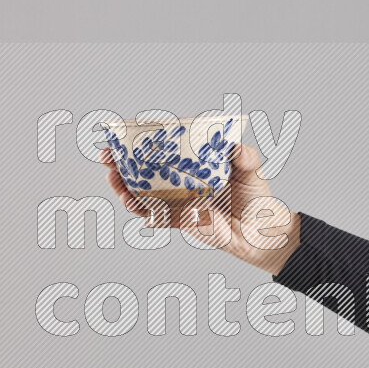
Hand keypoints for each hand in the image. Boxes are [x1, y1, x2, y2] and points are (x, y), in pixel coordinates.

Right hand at [100, 145, 300, 274]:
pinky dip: (148, 217)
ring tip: (117, 185)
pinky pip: (159, 220)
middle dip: (119, 167)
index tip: (118, 138)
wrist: (261, 229)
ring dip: (125, 192)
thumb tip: (236, 148)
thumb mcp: (251, 169)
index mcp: (189, 165)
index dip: (137, 145)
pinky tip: (143, 213)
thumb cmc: (255, 195)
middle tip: (107, 159)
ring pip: (142, 197)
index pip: (159, 151)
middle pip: (141, 173)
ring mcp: (178, 203)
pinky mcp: (182, 223)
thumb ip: (246, 157)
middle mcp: (179, 182)